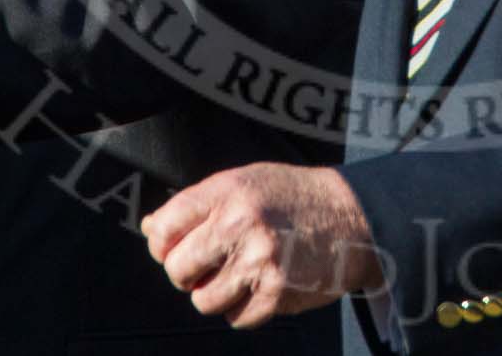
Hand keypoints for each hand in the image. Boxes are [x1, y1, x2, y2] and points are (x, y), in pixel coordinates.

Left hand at [144, 164, 381, 327]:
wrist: (351, 216)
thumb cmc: (291, 197)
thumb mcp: (243, 182)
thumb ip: (197, 204)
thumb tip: (150, 228)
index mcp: (227, 192)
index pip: (164, 228)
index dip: (162, 243)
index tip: (176, 246)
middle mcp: (240, 225)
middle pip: (177, 270)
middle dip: (188, 273)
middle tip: (211, 263)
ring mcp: (259, 262)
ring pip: (203, 301)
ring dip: (216, 294)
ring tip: (240, 273)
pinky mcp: (277, 293)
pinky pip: (235, 318)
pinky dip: (243, 308)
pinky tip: (260, 285)